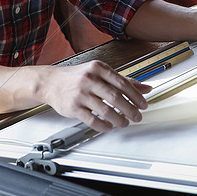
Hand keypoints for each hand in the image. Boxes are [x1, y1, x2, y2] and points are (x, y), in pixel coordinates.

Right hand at [36, 61, 151, 131]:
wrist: (51, 82)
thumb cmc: (77, 77)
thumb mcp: (100, 72)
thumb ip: (122, 79)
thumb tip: (145, 87)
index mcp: (98, 68)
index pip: (122, 83)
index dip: (136, 96)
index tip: (143, 104)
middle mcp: (89, 79)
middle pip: (116, 97)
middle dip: (130, 109)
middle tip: (136, 116)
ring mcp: (81, 94)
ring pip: (105, 110)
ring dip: (118, 119)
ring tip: (124, 123)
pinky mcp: (73, 107)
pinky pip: (92, 120)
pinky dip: (103, 125)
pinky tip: (108, 126)